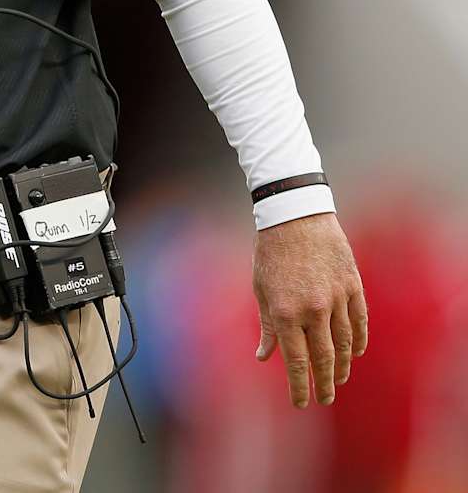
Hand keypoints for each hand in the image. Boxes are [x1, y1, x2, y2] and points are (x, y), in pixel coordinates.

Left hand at [253, 211, 367, 407]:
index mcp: (285, 312)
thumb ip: (267, 326)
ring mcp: (336, 299)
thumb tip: (265, 357)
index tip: (301, 404)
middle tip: (325, 400)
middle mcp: (313, 310)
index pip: (296, 361)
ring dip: (342, 365)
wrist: (295, 216)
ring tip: (338, 380)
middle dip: (324, 383)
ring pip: (344, 343)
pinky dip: (358, 341)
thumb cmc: (271, 253)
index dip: (299, 386)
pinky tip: (355, 354)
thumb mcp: (260, 288)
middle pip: (323, 358)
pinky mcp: (353, 287)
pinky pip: (359, 322)